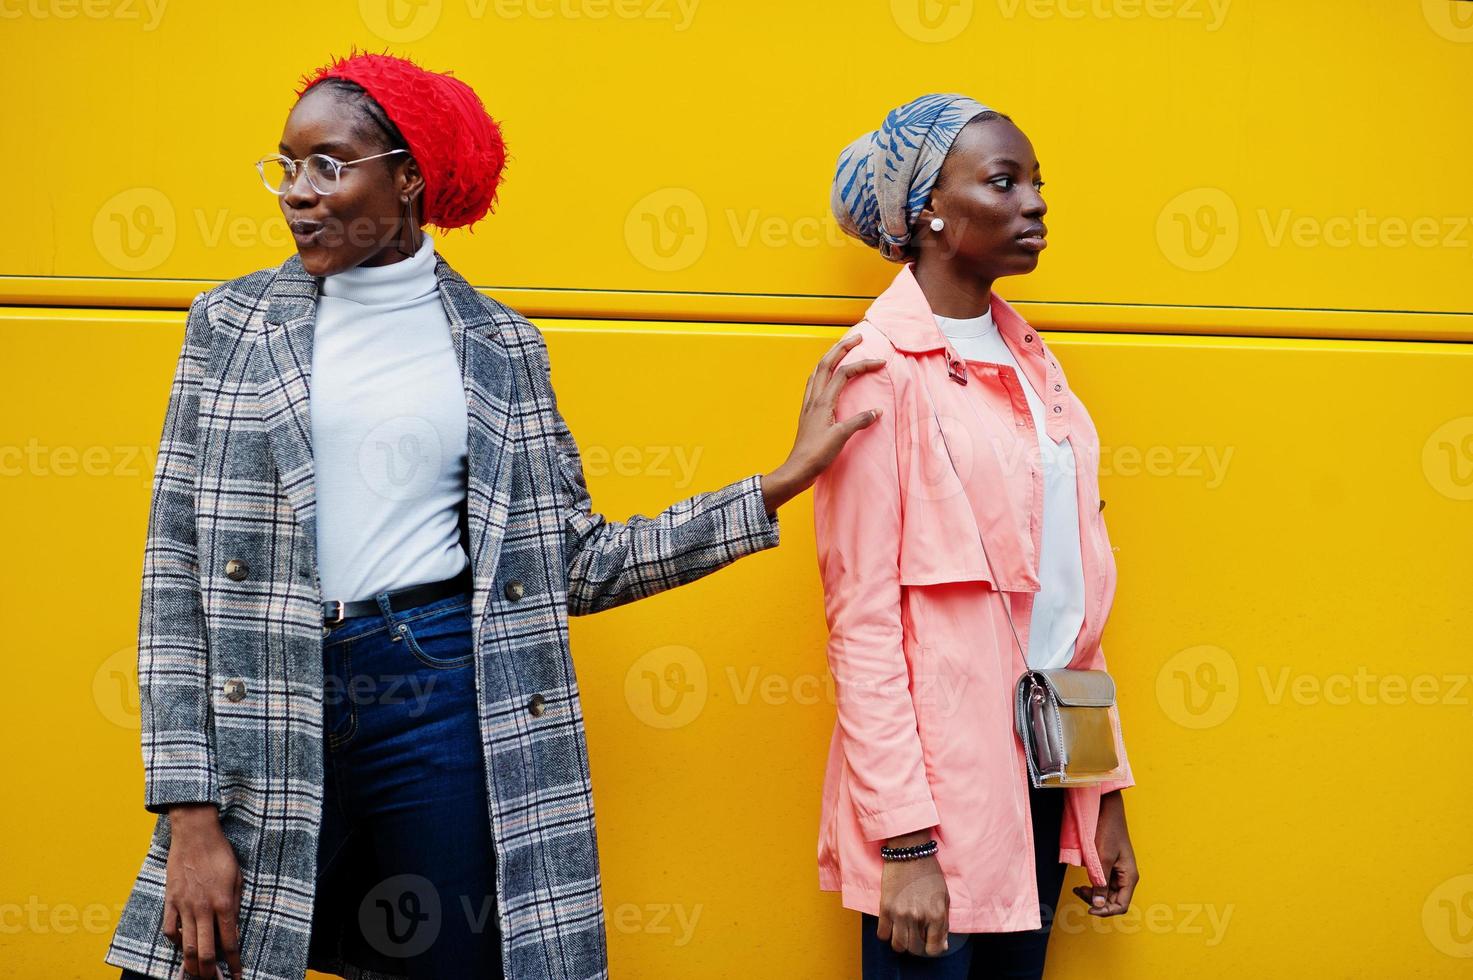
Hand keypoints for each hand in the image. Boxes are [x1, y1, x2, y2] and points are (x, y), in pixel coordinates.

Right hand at [162, 804, 244, 979]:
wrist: (196, 834)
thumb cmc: (220, 853)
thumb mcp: (238, 877)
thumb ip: (235, 905)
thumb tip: (233, 928)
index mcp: (224, 903)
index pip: (229, 942)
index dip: (234, 963)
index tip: (238, 976)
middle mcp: (203, 909)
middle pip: (205, 952)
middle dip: (210, 973)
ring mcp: (184, 906)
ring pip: (186, 946)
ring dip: (192, 966)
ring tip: (197, 975)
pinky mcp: (170, 901)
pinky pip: (170, 930)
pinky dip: (176, 943)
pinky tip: (182, 947)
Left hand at [761, 333, 885, 514]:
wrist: (798, 469)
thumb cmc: (818, 455)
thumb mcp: (842, 437)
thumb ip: (859, 421)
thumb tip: (877, 411)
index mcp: (823, 401)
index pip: (844, 373)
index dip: (863, 364)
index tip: (881, 362)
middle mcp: (813, 398)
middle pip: (826, 363)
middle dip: (841, 347)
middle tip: (857, 337)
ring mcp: (808, 404)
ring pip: (817, 371)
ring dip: (830, 357)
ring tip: (842, 349)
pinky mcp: (807, 413)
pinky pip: (813, 384)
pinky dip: (822, 373)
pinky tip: (825, 377)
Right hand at [876, 839, 949, 956]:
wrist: (909, 851)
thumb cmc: (929, 873)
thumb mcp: (944, 897)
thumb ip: (944, 922)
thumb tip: (942, 945)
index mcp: (936, 915)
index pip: (934, 949)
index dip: (933, 948)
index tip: (930, 942)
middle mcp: (918, 917)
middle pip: (915, 949)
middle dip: (917, 945)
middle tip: (917, 935)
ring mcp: (900, 913)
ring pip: (898, 945)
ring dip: (902, 942)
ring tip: (904, 932)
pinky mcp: (885, 907)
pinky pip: (882, 934)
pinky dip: (887, 933)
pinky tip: (892, 924)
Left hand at [1071, 790, 1137, 915]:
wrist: (1106, 810)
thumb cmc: (1109, 831)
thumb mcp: (1103, 858)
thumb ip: (1100, 882)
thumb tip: (1098, 905)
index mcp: (1129, 877)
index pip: (1121, 905)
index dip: (1106, 911)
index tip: (1090, 909)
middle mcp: (1125, 877)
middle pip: (1112, 901)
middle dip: (1096, 901)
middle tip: (1079, 891)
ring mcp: (1117, 872)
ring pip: (1105, 894)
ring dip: (1092, 894)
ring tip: (1078, 888)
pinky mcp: (1108, 866)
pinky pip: (1101, 883)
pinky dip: (1091, 886)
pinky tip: (1082, 884)